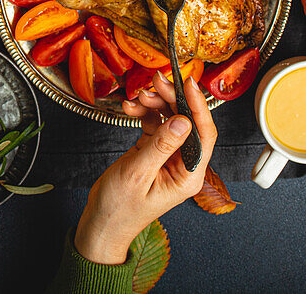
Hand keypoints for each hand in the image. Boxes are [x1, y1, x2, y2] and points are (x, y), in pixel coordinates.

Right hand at [74, 72, 216, 264]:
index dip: (198, 105)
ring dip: (155, 104)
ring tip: (138, 96)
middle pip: (187, 122)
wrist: (102, 223)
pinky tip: (131, 108)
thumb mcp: (138, 174)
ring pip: (170, 120)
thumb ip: (160, 145)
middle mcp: (183, 165)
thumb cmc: (120, 208)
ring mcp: (168, 157)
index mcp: (189, 175)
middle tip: (156, 81)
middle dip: (172, 99)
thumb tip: (183, 120)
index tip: (188, 83)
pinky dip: (144, 113)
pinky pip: (154, 125)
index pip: (203, 134)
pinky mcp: (153, 152)